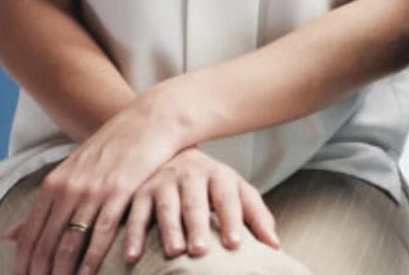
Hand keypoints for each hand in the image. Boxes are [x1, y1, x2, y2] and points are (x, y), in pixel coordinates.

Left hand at [2, 90, 187, 274]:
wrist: (149, 121)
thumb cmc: (112, 148)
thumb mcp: (72, 171)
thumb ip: (44, 205)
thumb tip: (9, 235)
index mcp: (54, 183)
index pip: (30, 233)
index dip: (23, 262)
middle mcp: (69, 188)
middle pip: (46, 242)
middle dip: (40, 272)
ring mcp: (94, 191)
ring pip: (70, 242)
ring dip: (63, 271)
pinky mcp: (120, 192)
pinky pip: (102, 233)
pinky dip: (93, 258)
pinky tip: (89, 274)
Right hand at [122, 148, 279, 264]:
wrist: (176, 153)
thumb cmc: (213, 184)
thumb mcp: (237, 193)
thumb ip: (256, 217)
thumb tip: (274, 245)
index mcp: (219, 175)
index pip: (227, 197)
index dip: (232, 219)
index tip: (235, 243)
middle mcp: (191, 175)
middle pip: (195, 202)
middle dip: (198, 226)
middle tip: (201, 251)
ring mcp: (164, 181)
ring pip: (166, 207)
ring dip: (169, 230)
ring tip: (175, 252)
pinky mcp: (141, 191)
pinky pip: (136, 214)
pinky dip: (134, 235)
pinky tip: (134, 254)